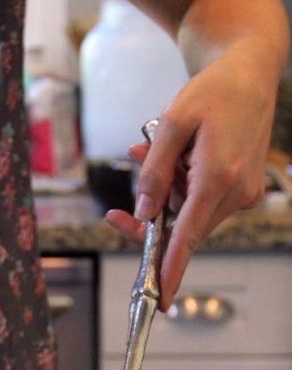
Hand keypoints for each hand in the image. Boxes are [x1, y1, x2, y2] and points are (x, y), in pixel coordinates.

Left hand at [105, 52, 272, 311]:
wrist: (251, 72)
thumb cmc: (213, 92)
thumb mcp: (173, 122)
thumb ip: (155, 171)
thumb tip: (143, 212)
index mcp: (218, 177)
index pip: (188, 237)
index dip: (171, 269)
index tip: (162, 297)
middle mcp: (237, 192)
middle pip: (182, 227)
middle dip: (151, 214)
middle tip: (119, 203)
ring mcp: (244, 193)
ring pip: (191, 214)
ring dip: (168, 193)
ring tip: (156, 149)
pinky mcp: (245, 190)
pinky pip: (203, 201)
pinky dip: (184, 187)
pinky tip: (179, 157)